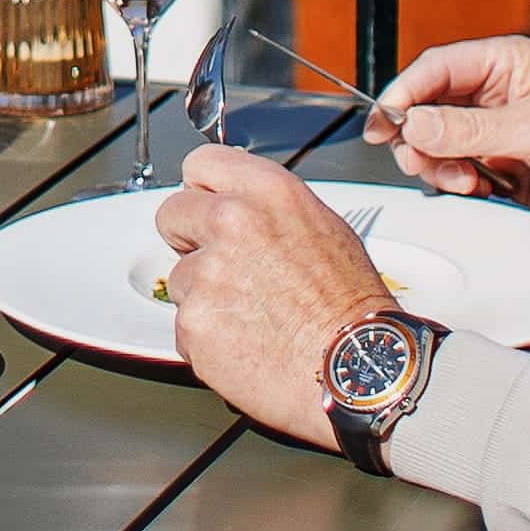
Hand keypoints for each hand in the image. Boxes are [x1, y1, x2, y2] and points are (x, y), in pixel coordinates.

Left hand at [151, 139, 399, 449]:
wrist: (357, 368)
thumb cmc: (350, 307)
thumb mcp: (323, 227)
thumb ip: (269, 209)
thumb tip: (241, 207)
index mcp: (268, 192)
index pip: (201, 163)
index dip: (201, 190)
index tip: (205, 206)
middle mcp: (232, 222)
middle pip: (172, 213)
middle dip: (189, 238)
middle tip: (222, 266)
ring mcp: (207, 273)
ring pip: (181, 277)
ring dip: (204, 295)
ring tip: (253, 315)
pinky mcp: (194, 321)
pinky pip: (184, 325)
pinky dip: (207, 337)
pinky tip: (245, 342)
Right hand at [361, 35, 529, 239]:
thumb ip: (470, 130)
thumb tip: (413, 125)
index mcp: (507, 63)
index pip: (436, 69)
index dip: (404, 93)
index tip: (383, 123)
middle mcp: (498, 94)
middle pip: (429, 107)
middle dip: (419, 137)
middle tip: (424, 163)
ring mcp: (500, 132)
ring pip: (439, 143)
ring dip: (439, 165)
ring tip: (466, 181)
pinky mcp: (506, 167)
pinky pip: (460, 171)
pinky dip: (459, 183)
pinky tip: (483, 190)